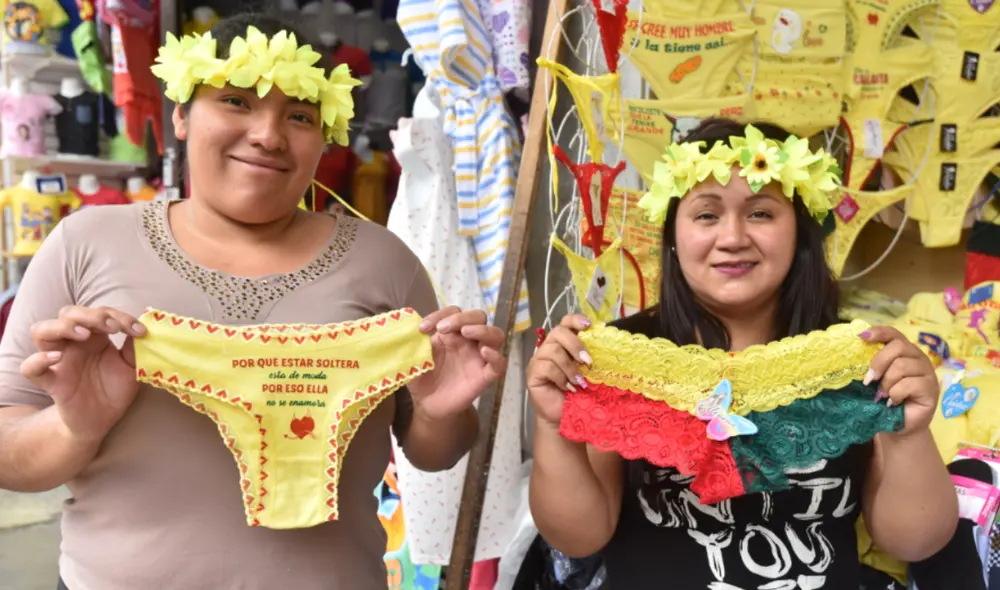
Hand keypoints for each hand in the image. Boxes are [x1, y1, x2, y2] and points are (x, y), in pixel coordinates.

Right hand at [20, 306, 145, 442]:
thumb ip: (135, 348)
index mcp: (95, 336)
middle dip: (91, 315)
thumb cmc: (114, 388)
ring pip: (41, 330)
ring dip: (62, 327)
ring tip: (84, 335)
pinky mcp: (50, 381)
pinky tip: (56, 358)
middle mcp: (73, 343)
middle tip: (112, 328)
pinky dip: (38, 360)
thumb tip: (144, 328)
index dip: (119, 316)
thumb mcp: (132, 367)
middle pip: (68, 314)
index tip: (139, 330)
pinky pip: (30, 368)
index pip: (99, 313)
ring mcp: (59, 360)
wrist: (102, 420)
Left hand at [408, 307, 505, 419]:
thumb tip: (414, 329)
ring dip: (482, 329)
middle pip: (479, 317)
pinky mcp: (485, 377)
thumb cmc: (422, 377)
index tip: (423, 328)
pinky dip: (496, 356)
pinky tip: (484, 352)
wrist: (426, 404)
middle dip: (463, 317)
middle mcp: (468, 342)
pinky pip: (500, 364)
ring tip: (465, 332)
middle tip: (443, 328)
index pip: (455, 312)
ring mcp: (479, 358)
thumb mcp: (415, 356)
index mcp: (452, 333)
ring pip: (495, 335)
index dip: (441, 314)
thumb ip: (416, 342)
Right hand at [526, 315, 591, 426]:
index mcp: (562, 344)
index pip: (565, 322)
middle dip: (575, 344)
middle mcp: (548, 348)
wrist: (563, 417)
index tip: (589, 325)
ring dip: (570, 367)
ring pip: (553, 351)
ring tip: (579, 382)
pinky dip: (560, 377)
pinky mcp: (532, 373)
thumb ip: (588, 358)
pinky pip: (546, 367)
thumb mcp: (585, 373)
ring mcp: (538, 360)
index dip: (575, 320)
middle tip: (588, 362)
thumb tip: (605, 345)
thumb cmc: (576, 394)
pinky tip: (567, 387)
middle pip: (558, 332)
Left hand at [861, 326, 939, 435]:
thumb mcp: (876, 379)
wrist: (899, 426)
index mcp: (904, 351)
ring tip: (884, 395)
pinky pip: (909, 384)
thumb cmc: (885, 399)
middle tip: (869, 380)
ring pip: (902, 366)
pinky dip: (896, 394)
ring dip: (887, 383)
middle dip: (879, 362)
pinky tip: (893, 402)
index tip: (862, 337)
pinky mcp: (931, 389)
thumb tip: (855, 352)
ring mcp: (927, 373)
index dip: (879, 332)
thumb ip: (871, 365)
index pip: (894, 334)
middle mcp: (918, 358)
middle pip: (898, 347)